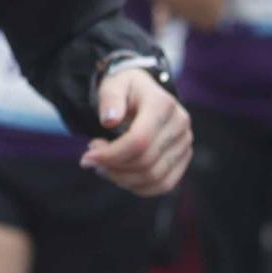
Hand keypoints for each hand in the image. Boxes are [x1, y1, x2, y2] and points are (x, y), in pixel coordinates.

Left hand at [82, 67, 190, 195]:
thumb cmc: (125, 89)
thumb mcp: (112, 85)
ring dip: (123, 178)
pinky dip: (139, 187)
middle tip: (92, 159)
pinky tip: (120, 176)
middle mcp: (179, 124)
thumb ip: (110, 99)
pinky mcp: (184, 157)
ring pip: (155, 177)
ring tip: (103, 167)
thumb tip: (109, 121)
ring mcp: (185, 143)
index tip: (87, 157)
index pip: (139, 141)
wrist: (144, 92)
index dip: (111, 155)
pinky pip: (164, 184)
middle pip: (146, 161)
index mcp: (162, 104)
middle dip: (113, 166)